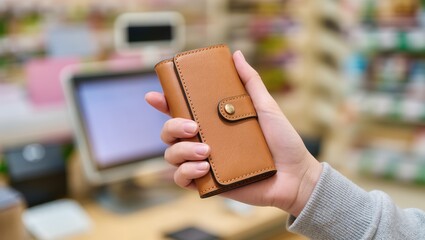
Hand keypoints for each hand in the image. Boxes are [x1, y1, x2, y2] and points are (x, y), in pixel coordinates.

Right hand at [145, 50, 322, 215]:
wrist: (295, 175)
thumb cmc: (282, 141)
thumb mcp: (266, 107)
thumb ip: (250, 81)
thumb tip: (237, 55)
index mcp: (213, 122)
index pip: (181, 111)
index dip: (164, 103)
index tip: (154, 96)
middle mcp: (204, 140)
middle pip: (169, 132)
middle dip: (173, 127)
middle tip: (195, 127)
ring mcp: (204, 162)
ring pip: (171, 155)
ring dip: (181, 151)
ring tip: (206, 151)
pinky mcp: (208, 183)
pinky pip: (181, 179)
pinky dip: (186, 172)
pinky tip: (204, 167)